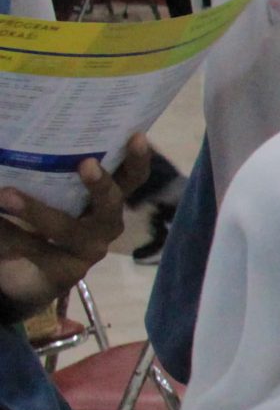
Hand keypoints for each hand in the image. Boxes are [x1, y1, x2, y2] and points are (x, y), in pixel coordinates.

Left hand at [0, 136, 151, 318]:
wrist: (23, 273)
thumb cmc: (37, 221)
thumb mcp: (45, 193)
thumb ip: (45, 173)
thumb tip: (17, 142)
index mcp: (105, 199)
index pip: (130, 177)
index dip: (137, 159)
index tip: (137, 136)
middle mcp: (105, 223)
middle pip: (113, 203)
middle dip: (101, 184)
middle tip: (86, 164)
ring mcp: (89, 250)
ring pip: (69, 230)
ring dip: (37, 211)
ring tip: (6, 195)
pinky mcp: (67, 273)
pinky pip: (36, 250)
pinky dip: (10, 234)